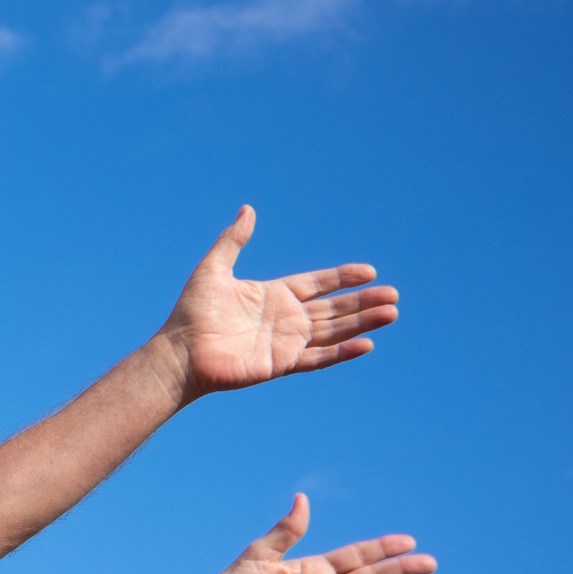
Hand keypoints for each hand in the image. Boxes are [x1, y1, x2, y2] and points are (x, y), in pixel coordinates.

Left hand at [157, 206, 398, 400]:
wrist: (179, 352)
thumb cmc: (191, 313)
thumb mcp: (213, 269)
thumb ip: (233, 240)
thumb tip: (247, 209)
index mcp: (273, 295)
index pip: (317, 284)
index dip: (343, 278)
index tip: (369, 271)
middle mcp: (284, 319)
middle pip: (334, 308)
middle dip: (363, 302)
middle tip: (393, 295)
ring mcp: (285, 342)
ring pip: (333, 331)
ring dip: (362, 323)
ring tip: (391, 313)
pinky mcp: (281, 364)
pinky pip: (319, 358)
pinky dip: (342, 352)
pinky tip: (367, 343)